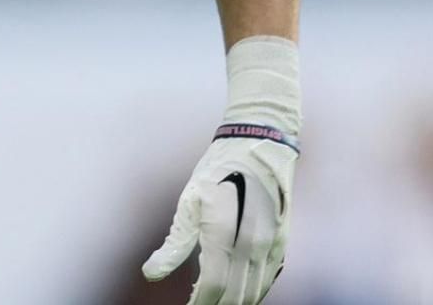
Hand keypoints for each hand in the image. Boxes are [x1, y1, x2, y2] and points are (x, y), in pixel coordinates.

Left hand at [142, 130, 295, 303]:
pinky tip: (241, 293)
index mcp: (224, 234)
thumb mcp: (188, 202)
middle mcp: (252, 244)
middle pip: (235, 295)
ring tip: (216, 302)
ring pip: (255, 291)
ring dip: (236, 302)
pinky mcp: (282, 241)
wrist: (259, 144)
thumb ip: (174, 244)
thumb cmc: (217, 170)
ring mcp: (271, 244)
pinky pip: (269, 278)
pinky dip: (254, 292)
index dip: (199, 302)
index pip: (213, 286)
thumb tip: (150, 274)